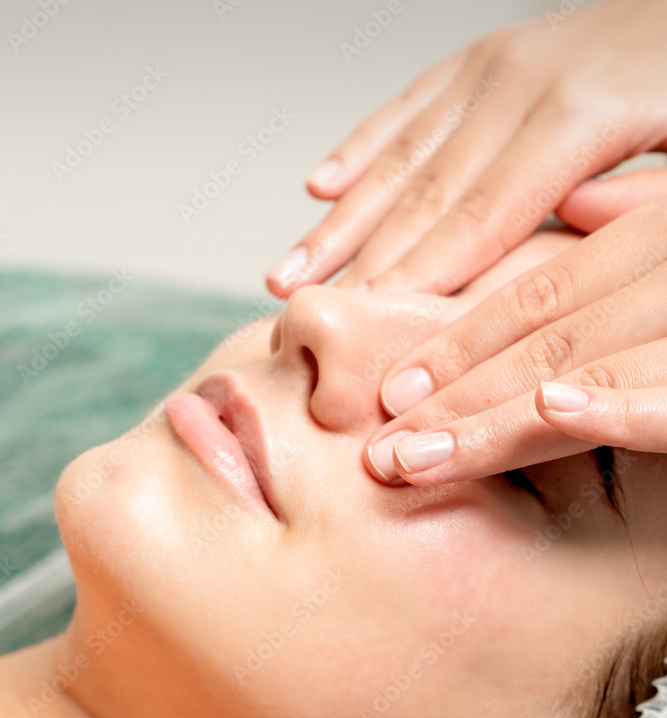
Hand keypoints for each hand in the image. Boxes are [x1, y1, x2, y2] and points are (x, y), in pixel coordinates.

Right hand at [265, 0, 666, 298]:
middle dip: (360, 264)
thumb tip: (569, 235)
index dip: (418, 280)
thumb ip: (638, 202)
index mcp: (578, 115)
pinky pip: (406, 108)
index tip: (367, 330)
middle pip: (424, 196)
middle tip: (307, 320)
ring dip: (337, 222)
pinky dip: (359, 149)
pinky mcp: (481, 59)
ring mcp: (493, 65)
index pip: (480, 219)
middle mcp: (519, 83)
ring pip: (400, 156)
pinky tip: (319, 186)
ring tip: (285, 274)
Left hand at [362, 170, 666, 485]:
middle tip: (380, 451)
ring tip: (417, 459)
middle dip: (453, 396)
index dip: (459, 344)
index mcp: (656, 236)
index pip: (541, 294)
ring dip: (493, 415)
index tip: (392, 391)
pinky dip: (615, 406)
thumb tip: (573, 200)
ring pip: (582, 362)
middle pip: (543, 336)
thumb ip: (638, 219)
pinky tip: (548, 411)